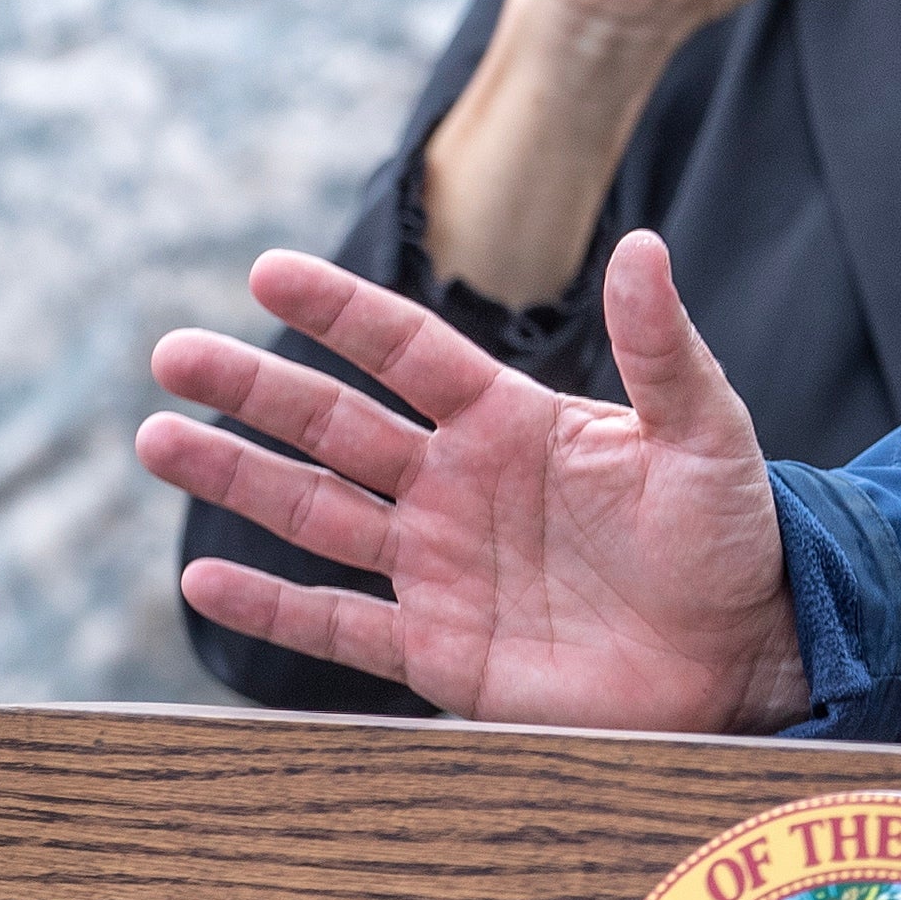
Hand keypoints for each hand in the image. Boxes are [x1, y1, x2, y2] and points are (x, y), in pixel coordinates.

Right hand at [139, 233, 808, 731]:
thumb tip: (642, 245)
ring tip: (154, 440)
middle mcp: (458, 485)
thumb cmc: (731, 536)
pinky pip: (337, 626)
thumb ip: (663, 349)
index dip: (340, 313)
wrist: (745, 654)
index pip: (407, 350)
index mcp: (511, 420)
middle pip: (335, 425)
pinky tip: (204, 578)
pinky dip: (270, 607)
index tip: (266, 271)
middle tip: (171, 353)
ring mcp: (439, 567)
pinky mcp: (438, 651)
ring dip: (236, 480)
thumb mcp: (705, 432)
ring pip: (316, 514)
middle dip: (252, 390)